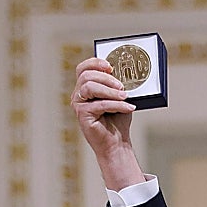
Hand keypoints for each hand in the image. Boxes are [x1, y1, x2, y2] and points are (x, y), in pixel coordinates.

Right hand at [70, 57, 143, 189]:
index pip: (84, 68)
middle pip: (87, 75)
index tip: (111, 66)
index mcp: (86, 87)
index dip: (95, 63)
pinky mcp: (82, 115)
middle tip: (122, 86)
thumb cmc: (117, 121)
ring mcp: (78, 104)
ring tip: (125, 96)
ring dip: (110, 90)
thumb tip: (126, 73)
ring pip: (90, 87)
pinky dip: (116, 105)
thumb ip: (118, 86)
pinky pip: (98, 104)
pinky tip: (128, 107)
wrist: (117, 143)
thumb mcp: (120, 98)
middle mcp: (79, 94)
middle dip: (106, 78)